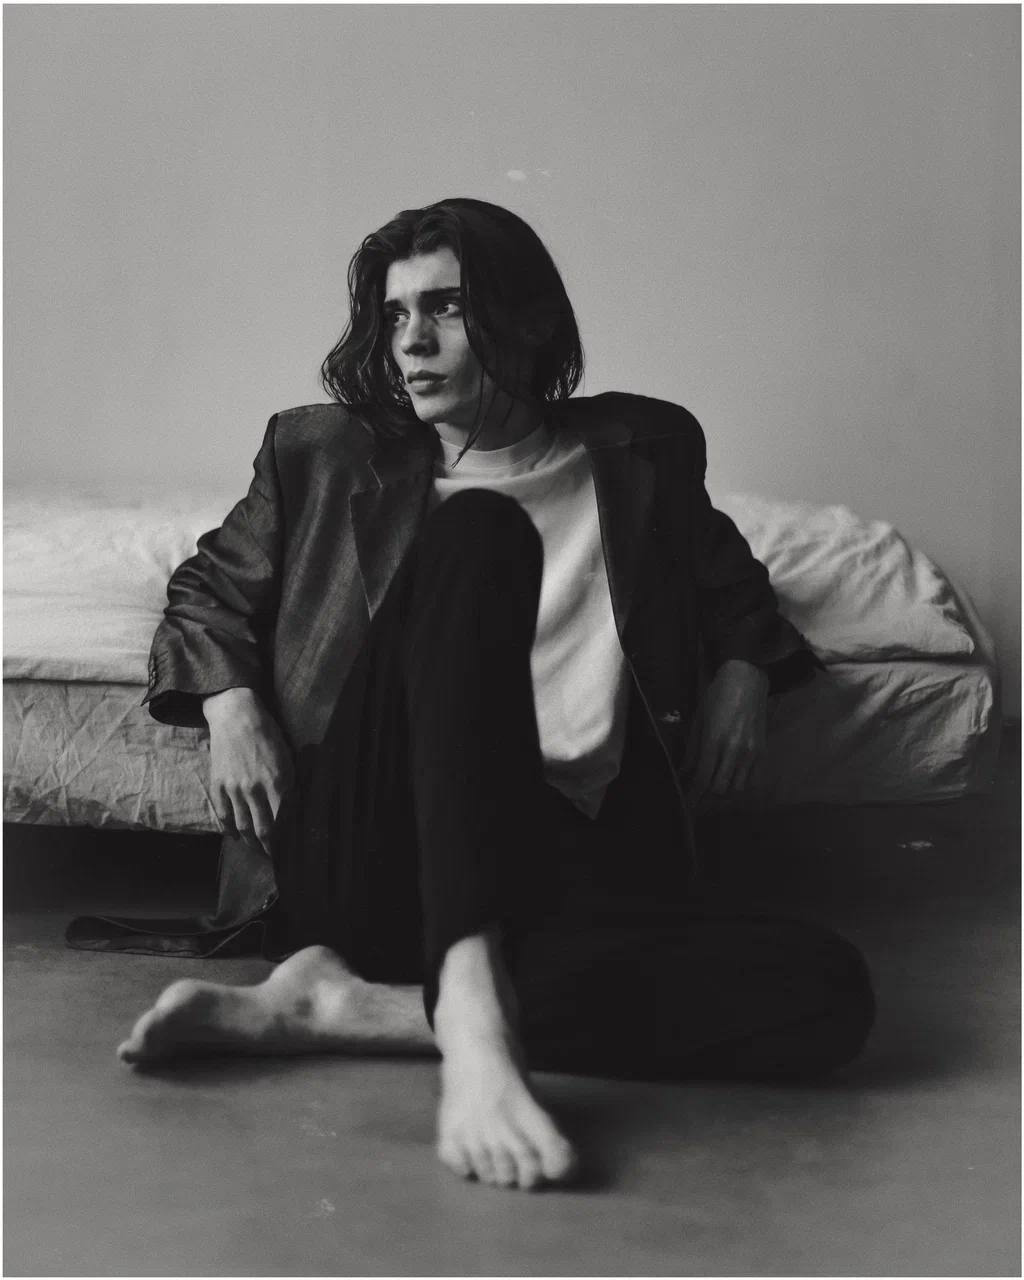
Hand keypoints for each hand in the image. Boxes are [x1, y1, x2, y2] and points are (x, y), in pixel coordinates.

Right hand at [203, 688, 293, 856]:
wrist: (236, 714)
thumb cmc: (268, 732)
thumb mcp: (288, 756)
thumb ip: (291, 783)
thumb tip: (297, 807)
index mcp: (279, 781)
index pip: (286, 821)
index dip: (289, 840)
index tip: (294, 851)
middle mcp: (256, 789)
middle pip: (265, 830)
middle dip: (272, 849)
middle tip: (277, 859)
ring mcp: (235, 788)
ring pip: (243, 827)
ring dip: (252, 844)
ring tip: (259, 852)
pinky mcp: (219, 784)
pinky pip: (223, 814)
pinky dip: (229, 830)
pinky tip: (236, 837)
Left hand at [688, 659, 768, 802]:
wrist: (747, 679)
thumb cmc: (717, 695)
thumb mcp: (699, 720)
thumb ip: (693, 750)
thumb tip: (684, 772)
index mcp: (715, 740)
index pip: (703, 778)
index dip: (693, 795)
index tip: (686, 804)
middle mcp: (734, 750)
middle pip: (720, 788)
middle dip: (707, 795)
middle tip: (698, 793)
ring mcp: (751, 752)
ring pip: (737, 788)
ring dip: (724, 789)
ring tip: (714, 783)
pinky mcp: (762, 751)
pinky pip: (752, 780)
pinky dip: (740, 783)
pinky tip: (731, 776)